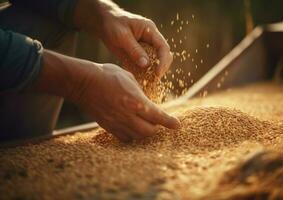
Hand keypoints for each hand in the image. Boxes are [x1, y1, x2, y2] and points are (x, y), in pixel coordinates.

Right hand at [35, 51, 179, 141]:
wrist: (84, 83)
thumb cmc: (107, 75)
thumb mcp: (129, 78)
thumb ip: (140, 92)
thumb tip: (145, 99)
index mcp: (136, 101)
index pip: (159, 116)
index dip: (170, 122)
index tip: (177, 125)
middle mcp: (128, 115)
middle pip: (149, 132)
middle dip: (156, 128)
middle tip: (158, 122)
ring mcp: (117, 123)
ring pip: (137, 137)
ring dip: (144, 132)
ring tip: (145, 125)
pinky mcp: (108, 126)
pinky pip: (124, 138)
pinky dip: (131, 135)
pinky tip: (131, 127)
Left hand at [74, 0, 172, 77]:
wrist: (103, 23)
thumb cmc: (113, 24)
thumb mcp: (122, 36)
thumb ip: (134, 50)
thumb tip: (146, 64)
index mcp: (150, 31)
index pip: (163, 47)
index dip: (163, 61)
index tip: (158, 73)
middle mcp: (151, 40)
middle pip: (163, 56)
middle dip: (160, 68)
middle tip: (154, 80)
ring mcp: (145, 48)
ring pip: (154, 62)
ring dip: (152, 73)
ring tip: (147, 83)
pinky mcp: (138, 55)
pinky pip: (143, 66)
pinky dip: (142, 74)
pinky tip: (138, 81)